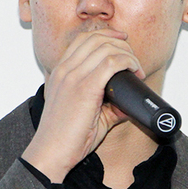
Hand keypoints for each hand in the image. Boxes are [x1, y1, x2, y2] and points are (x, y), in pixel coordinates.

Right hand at [21, 29, 144, 182]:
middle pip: (96, 38)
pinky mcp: (85, 88)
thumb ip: (106, 107)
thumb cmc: (65, 138)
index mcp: (60, 72)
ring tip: (136, 68)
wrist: (51, 153)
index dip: (106, 35)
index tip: (122, 42)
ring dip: (127, 53)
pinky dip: (127, 62)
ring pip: (106, 47)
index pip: (83, 39)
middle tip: (133, 59)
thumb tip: (127, 105)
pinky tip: (134, 72)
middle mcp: (65, 70)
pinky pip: (111, 63)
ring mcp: (73, 77)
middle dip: (120, 43)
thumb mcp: (84, 114)